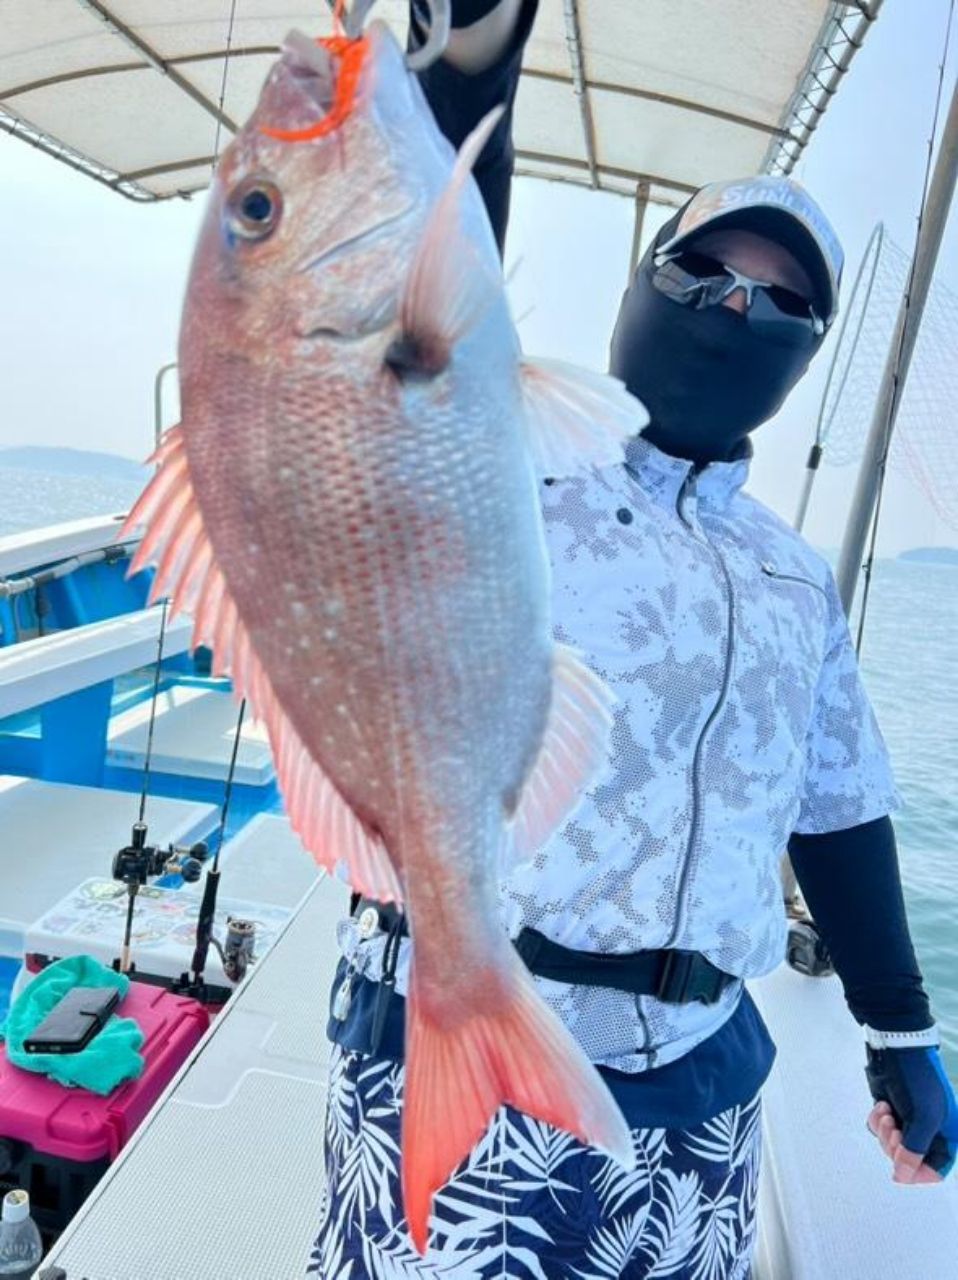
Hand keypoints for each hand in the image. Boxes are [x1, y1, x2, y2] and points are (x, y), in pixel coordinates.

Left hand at [865, 1045, 957, 1182]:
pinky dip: (876, 1119)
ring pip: (890, 1145)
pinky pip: (878, 1129)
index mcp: (946, 1136)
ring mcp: (907, 1122)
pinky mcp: (890, 1112)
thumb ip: (914, 1150)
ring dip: (884, 1131)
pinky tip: (882, 1105)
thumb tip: (902, 1177)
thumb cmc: (917, 1082)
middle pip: (908, 1160)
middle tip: (893, 1129)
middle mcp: (928, 1132)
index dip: (917, 1173)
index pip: (934, 1171)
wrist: (897, 1050)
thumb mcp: (923, 1118)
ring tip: (886, 1112)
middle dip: (895, 1146)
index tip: (900, 1167)